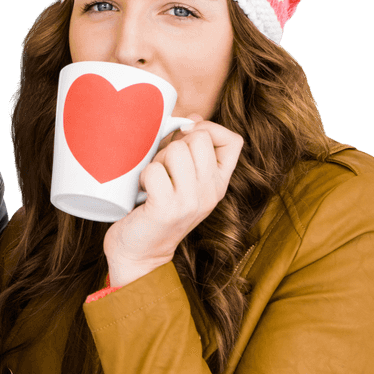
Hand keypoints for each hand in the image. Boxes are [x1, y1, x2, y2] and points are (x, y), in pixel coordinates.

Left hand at [104, 117, 243, 286]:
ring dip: (157, 160)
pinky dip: (143, 176)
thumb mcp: (182, 182)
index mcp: (219, 184)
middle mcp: (211, 193)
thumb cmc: (154, 210)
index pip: (234, 141)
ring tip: (152, 181)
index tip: (186, 138)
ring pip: (177, 150)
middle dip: (174, 144)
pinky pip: (155, 171)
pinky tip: (142, 192)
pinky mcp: (167, 208)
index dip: (209, 129)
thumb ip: (190, 153)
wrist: (138, 254)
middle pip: (199, 138)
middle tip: (162, 167)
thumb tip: (193, 119)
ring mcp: (191, 202)